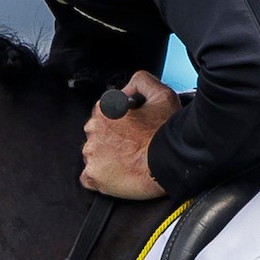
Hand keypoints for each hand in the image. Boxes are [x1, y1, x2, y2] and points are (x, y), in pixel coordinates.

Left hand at [81, 72, 173, 199]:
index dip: (119, 122)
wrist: (170, 161)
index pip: (103, 113)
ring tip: (128, 162)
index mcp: (105, 108)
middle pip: (97, 134)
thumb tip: (128, 88)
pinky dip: (100, 177)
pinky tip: (117, 175)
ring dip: (107, 157)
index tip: (131, 130)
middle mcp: (94, 129)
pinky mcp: (93, 175)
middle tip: (132, 146)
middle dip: (111, 140)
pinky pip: (89, 177)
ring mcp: (92, 153)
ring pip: (93, 154)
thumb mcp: (160, 93)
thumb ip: (141, 82)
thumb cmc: (166, 132)